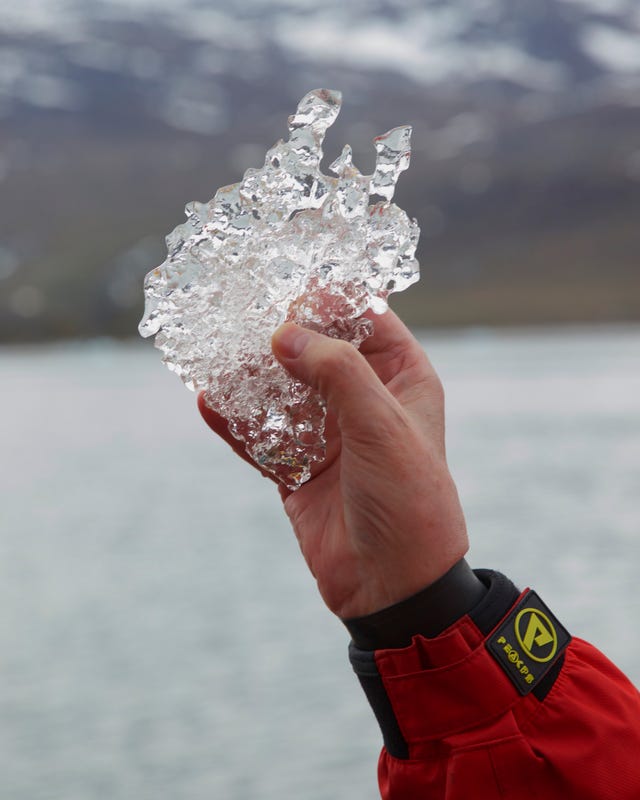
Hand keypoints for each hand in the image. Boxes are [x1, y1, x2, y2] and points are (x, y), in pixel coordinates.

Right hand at [199, 309, 468, 618]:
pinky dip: (236, 423)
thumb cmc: (408, 498)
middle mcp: (365, 402)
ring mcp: (330, 436)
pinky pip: (262, 439)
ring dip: (253, 377)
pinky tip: (209, 403)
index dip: (332, 301)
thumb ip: (336, 372)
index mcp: (402, 381)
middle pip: (318, 353)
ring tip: (217, 355)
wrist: (394, 585)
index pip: (368, 321)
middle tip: (243, 317)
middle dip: (282, 336)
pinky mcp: (299, 471)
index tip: (291, 290)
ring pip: (284, 393)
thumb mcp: (381, 425)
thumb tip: (284, 335)